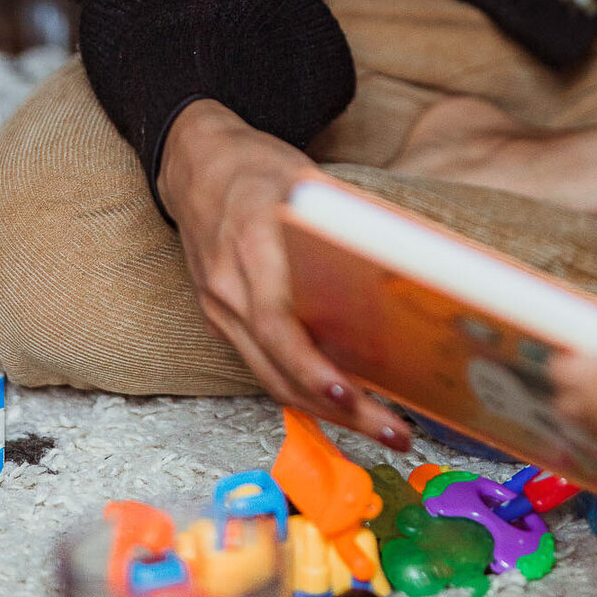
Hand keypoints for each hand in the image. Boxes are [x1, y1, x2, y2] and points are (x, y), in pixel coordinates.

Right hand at [157, 99, 410, 448]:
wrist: (195, 164)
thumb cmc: (256, 167)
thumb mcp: (305, 179)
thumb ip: (342, 220)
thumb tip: (401, 259)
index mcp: (251, 245)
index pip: (276, 323)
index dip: (310, 365)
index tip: (349, 391)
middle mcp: (229, 287)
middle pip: (279, 367)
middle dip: (339, 409)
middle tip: (394, 432)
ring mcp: (220, 308)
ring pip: (270, 378)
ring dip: (325, 411)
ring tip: (380, 428)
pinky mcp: (222, 319)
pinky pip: (262, 365)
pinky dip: (302, 388)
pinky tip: (343, 401)